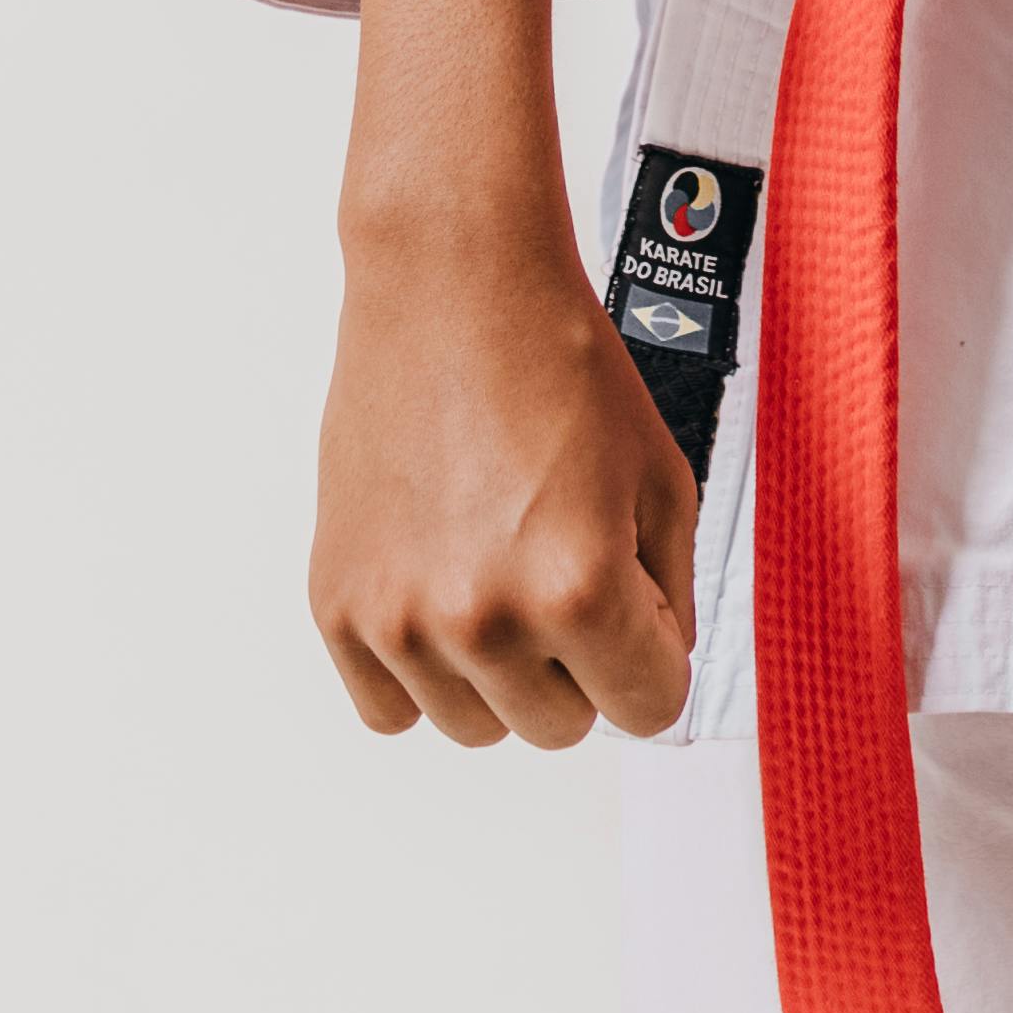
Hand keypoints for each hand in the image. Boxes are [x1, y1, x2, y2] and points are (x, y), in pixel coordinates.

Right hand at [310, 0, 699, 750]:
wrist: (453, 285)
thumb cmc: (560, 362)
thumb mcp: (662, 478)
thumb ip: (674, 593)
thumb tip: (658, 670)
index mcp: (580, 589)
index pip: (646, 709)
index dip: (651, 653)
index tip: (636, 606)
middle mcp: (484, 620)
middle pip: (560, 727)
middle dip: (578, 662)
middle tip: (562, 569)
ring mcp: (401, 618)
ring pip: (476, 726)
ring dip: (498, 671)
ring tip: (498, 565)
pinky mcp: (338, 603)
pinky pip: (389, 708)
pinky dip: (419, 670)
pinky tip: (440, 588)